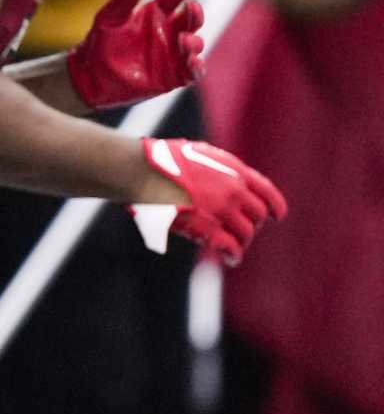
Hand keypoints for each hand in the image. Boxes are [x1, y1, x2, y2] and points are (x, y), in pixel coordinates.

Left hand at [66, 0, 206, 109]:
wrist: (90, 75)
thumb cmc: (101, 41)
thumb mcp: (110, 17)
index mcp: (155, 13)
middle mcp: (169, 31)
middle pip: (191, 19)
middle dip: (194, 13)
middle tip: (190, 7)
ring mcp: (174, 53)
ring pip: (194, 44)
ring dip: (193, 41)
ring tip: (183, 39)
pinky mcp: (173, 76)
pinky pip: (192, 72)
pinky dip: (196, 67)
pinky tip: (192, 61)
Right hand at [142, 137, 285, 265]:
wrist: (138, 170)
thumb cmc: (160, 161)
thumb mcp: (199, 155)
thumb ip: (219, 170)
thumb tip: (228, 184)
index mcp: (233, 169)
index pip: (267, 192)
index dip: (275, 207)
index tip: (276, 216)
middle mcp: (232, 189)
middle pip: (258, 216)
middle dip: (253, 225)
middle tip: (243, 231)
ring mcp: (220, 209)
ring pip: (246, 233)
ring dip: (242, 241)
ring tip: (235, 248)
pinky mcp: (205, 228)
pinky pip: (230, 246)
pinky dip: (233, 255)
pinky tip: (230, 258)